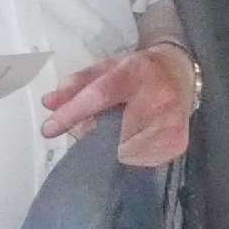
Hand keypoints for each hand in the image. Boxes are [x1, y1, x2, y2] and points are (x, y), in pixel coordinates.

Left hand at [43, 43, 196, 166]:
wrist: (181, 73)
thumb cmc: (138, 71)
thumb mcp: (107, 68)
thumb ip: (77, 84)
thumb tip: (48, 103)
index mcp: (135, 73)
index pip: (99, 94)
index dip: (72, 112)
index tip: (48, 129)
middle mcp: (157, 97)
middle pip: (112, 130)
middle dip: (94, 136)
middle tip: (93, 132)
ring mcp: (171, 123)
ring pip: (125, 151)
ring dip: (112, 147)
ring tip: (119, 132)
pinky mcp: (177, 143)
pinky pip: (142, 160)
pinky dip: (130, 155)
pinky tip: (133, 141)